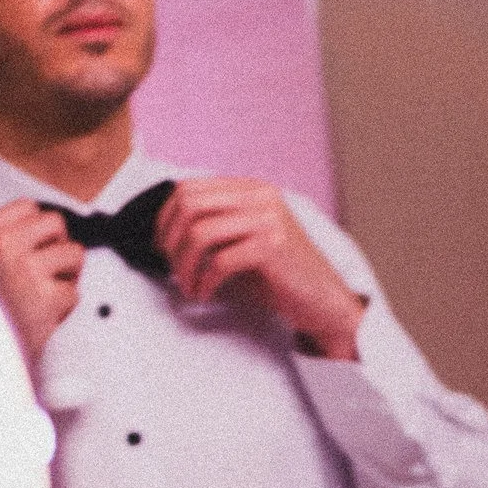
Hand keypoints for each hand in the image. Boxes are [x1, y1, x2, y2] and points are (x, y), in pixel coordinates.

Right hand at [0, 199, 85, 360]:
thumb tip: (41, 232)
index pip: (27, 207)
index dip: (39, 229)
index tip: (37, 247)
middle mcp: (1, 246)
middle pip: (56, 223)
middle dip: (58, 247)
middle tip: (48, 272)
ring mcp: (24, 270)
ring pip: (74, 254)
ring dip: (67, 277)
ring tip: (45, 296)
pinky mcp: (45, 298)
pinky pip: (74, 294)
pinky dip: (64, 310)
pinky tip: (42, 319)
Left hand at [154, 178, 366, 359]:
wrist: (324, 300)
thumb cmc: (282, 275)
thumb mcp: (246, 239)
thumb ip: (216, 226)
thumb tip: (166, 233)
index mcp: (252, 189)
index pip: (190, 187)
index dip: (166, 217)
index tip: (162, 245)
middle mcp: (260, 197)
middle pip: (190, 204)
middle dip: (170, 240)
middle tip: (171, 267)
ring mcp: (268, 219)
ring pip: (199, 232)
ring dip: (184, 265)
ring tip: (188, 286)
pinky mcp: (272, 247)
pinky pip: (219, 261)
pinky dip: (204, 282)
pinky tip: (205, 294)